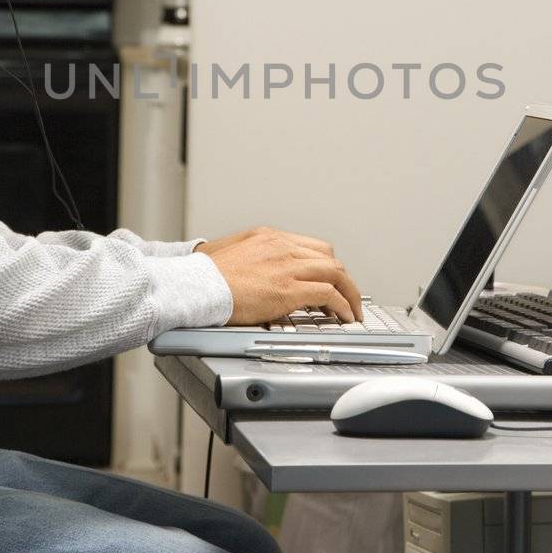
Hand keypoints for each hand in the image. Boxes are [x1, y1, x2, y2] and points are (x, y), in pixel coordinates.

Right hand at [199, 226, 362, 325]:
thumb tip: (249, 269)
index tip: (328, 278)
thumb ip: (246, 256)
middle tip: (347, 294)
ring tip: (352, 309)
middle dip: (342, 278)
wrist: (198, 285)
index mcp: (269, 237)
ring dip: (349, 292)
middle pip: (328, 258)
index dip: (324, 265)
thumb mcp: (227, 251)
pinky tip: (343, 316)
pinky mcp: (289, 289)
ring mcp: (288, 266)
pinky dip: (342, 305)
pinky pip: (329, 294)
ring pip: (336, 273)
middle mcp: (283, 246)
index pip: (310, 246)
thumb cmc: (204, 274)